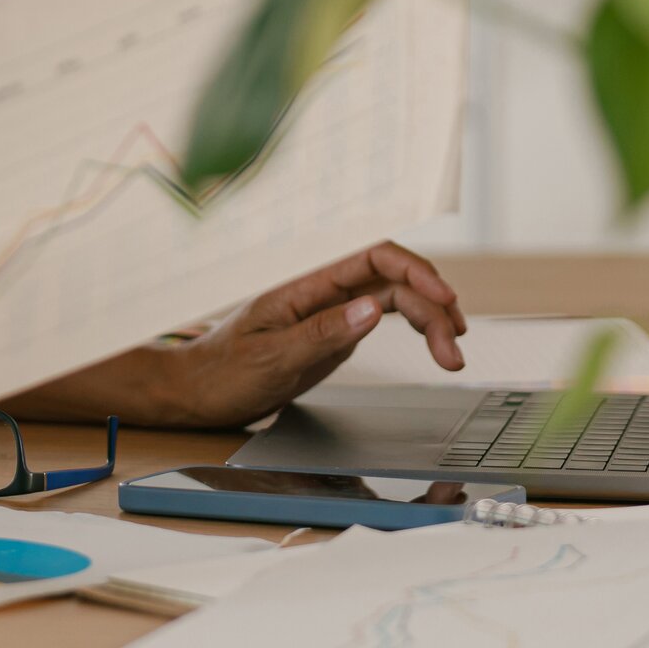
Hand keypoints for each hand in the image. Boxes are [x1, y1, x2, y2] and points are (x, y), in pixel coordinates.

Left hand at [164, 240, 465, 428]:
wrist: (196, 392)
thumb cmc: (221, 372)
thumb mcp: (270, 358)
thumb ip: (321, 333)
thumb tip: (369, 310)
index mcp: (302, 285)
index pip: (369, 256)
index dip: (413, 269)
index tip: (442, 297)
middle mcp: (320, 291)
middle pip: (392, 279)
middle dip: (431, 305)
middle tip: (452, 347)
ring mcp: (331, 310)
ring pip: (395, 299)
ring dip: (429, 319)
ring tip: (451, 354)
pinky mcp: (336, 332)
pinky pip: (384, 318)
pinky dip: (414, 329)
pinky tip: (432, 344)